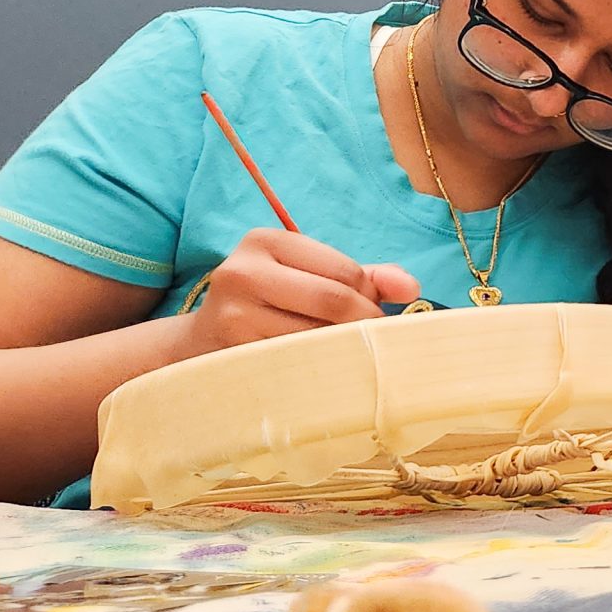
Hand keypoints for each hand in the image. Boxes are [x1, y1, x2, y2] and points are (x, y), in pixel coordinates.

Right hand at [180, 229, 419, 357]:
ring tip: (343, 354)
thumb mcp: (310, 277)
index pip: (344, 271)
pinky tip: (319, 370)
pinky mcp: (232, 351)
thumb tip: (412, 286)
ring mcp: (234, 313)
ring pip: (317, 335)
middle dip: (363, 324)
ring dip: (343, 350)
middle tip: (369, 342)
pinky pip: (296, 363)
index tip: (375, 316)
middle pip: (334, 301)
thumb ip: (365, 277)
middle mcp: (243, 270)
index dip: (370, 298)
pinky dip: (320, 368)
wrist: (199, 344)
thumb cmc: (269, 305)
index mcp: (266, 241)